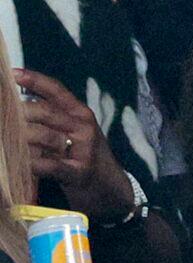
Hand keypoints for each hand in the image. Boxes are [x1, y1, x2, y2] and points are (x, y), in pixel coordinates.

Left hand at [15, 69, 131, 221]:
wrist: (111, 189)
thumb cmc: (84, 157)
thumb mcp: (75, 132)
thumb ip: (51, 118)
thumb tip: (15, 105)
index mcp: (81, 113)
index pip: (56, 91)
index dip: (34, 80)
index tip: (11, 74)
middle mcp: (84, 127)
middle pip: (44, 112)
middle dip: (17, 113)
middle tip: (1, 115)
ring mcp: (83, 149)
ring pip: (44, 136)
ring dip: (19, 138)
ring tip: (5, 138)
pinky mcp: (78, 172)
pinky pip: (48, 165)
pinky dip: (30, 163)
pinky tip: (18, 162)